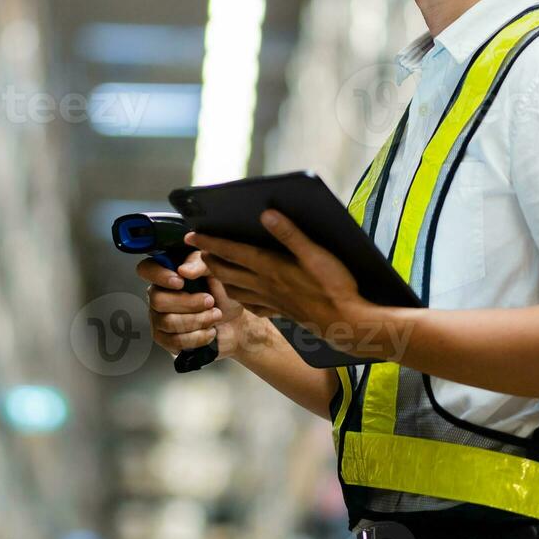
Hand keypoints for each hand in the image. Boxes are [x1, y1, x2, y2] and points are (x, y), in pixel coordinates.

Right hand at [134, 249, 256, 359]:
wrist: (235, 322)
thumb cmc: (223, 295)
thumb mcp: (217, 273)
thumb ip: (201, 265)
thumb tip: (183, 270)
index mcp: (168, 274)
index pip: (146, 269)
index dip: (159, 276)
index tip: (181, 282)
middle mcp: (159, 295)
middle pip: (158, 300)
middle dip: (189, 303)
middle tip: (210, 301)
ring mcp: (160, 319)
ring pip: (168, 322)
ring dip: (197, 320)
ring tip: (215, 315)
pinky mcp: (167, 340)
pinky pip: (174, 341)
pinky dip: (197, 337)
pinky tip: (209, 331)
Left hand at [183, 210, 374, 353]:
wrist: (347, 324)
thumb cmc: (334, 287)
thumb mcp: (316, 254)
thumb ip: (290, 234)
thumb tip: (266, 214)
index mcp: (270, 267)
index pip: (231, 252)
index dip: (210, 242)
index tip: (191, 235)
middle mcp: (265, 285)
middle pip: (226, 272)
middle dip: (209, 260)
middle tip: (199, 250)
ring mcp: (271, 301)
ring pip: (235, 290)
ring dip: (221, 278)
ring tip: (215, 269)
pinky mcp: (281, 312)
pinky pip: (251, 305)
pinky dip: (241, 297)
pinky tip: (243, 294)